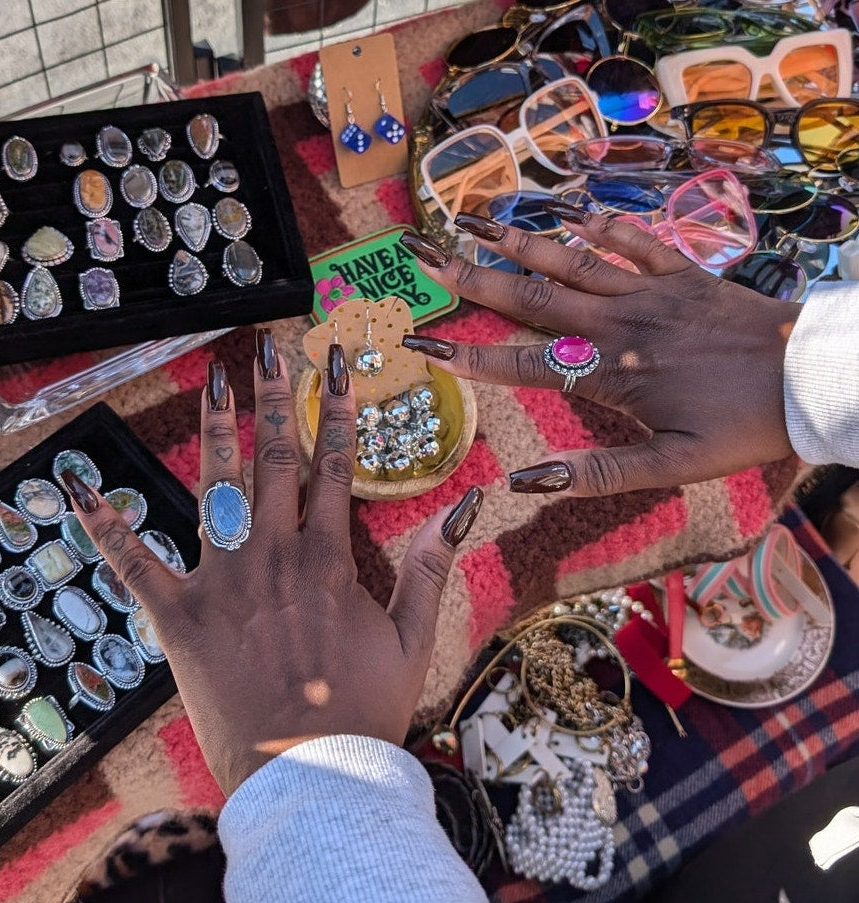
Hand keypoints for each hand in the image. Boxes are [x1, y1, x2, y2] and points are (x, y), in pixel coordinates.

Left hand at [62, 330, 481, 795]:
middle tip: (268, 348)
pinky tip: (83, 491)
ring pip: (216, 488)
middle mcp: (275, 556)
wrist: (309, 776)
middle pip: (275, 458)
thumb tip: (465, 504)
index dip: (336, 407)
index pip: (335, 464)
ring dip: (215, 430)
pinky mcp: (180, 618)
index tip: (334, 362)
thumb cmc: (363, 709)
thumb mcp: (414, 638)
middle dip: (274, 397)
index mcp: (329, 559)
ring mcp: (223, 583)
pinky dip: (109, 528)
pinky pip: (138, 565)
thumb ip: (432, 567)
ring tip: (214, 380)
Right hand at [399, 209, 799, 496]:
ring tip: (474, 218)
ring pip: (572, 261)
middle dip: (473, 279)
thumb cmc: (742, 427)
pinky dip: (603, 226)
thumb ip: (596, 473)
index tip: (424, 345)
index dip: (471, 358)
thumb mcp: (671, 467)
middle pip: (533, 299)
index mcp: (613, 375)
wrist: (811, 378)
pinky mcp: (683, 273)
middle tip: (426, 256)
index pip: (525, 365)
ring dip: (520, 240)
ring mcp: (651, 292)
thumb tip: (527, 480)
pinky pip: (636, 241)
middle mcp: (620, 325)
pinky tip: (572, 214)